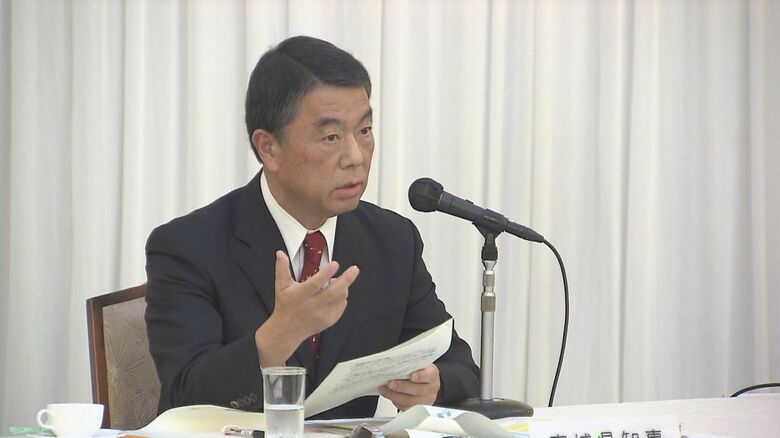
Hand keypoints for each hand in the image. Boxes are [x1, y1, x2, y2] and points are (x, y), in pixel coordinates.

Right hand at [255, 250, 358, 366]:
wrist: (287, 330)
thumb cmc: (285, 306)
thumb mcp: (281, 286)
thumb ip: (282, 268)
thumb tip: (280, 253)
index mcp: (301, 295)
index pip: (316, 283)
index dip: (326, 273)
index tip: (335, 264)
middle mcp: (313, 305)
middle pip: (333, 292)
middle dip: (346, 280)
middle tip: (354, 269)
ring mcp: (322, 314)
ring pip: (340, 298)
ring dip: (343, 287)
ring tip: (338, 280)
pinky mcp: (329, 320)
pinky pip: (341, 306)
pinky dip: (342, 297)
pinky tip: (336, 293)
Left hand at [379, 364, 440, 410]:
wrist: (425, 383)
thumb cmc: (419, 371)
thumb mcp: (418, 364)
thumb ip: (410, 364)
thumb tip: (395, 360)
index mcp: (432, 374)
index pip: (428, 375)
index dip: (420, 376)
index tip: (412, 376)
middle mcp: (431, 388)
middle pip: (417, 390)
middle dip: (402, 387)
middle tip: (390, 383)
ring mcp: (425, 400)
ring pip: (410, 401)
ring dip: (394, 395)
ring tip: (384, 389)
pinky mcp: (417, 409)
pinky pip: (405, 408)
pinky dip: (395, 401)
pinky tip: (388, 395)